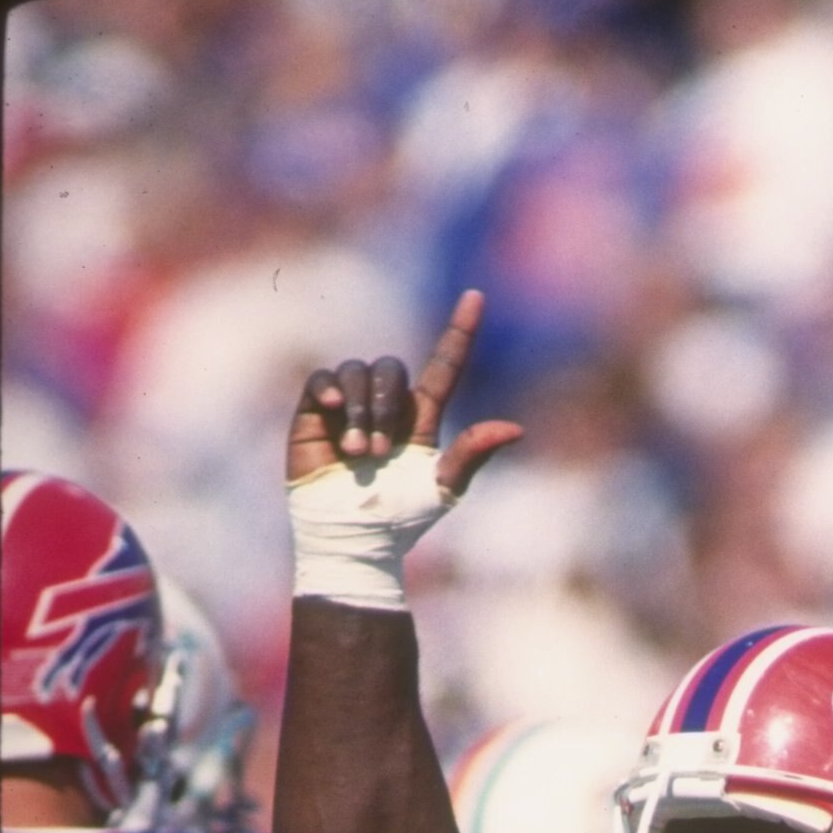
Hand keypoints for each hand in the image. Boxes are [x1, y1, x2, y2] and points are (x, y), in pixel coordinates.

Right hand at [287, 287, 521, 497]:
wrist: (350, 536)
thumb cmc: (399, 519)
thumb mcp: (441, 487)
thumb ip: (472, 454)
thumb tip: (515, 428)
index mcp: (421, 418)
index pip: (444, 366)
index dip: (460, 332)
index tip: (477, 297)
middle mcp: (387, 404)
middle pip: (392, 368)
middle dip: (386, 404)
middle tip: (382, 452)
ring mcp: (351, 405)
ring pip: (358, 372)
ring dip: (362, 411)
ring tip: (359, 454)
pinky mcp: (317, 411)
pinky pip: (324, 378)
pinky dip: (330, 389)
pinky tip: (334, 409)